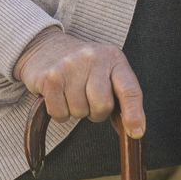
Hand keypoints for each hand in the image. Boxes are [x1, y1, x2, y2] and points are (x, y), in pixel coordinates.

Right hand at [15, 30, 146, 137]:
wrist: (44, 46)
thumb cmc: (82, 66)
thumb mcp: (105, 72)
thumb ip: (119, 97)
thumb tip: (133, 130)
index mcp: (113, 58)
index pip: (130, 90)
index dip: (134, 114)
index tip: (136, 133)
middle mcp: (93, 58)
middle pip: (103, 105)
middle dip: (96, 112)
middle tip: (88, 101)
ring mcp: (70, 66)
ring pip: (80, 111)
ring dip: (76, 111)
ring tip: (71, 94)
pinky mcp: (50, 77)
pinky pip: (60, 113)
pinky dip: (59, 113)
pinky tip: (58, 96)